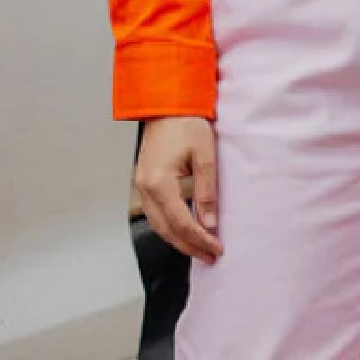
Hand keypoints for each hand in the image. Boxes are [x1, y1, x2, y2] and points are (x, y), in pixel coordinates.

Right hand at [135, 115, 220, 261]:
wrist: (167, 103)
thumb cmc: (186, 123)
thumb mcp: (205, 156)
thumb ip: (207, 192)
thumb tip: (210, 223)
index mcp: (160, 183)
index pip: (182, 223)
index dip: (200, 240)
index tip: (217, 249)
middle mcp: (146, 188)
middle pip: (167, 230)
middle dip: (189, 246)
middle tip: (210, 256)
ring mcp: (142, 185)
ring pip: (158, 225)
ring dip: (178, 240)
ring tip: (199, 249)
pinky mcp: (144, 181)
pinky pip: (154, 214)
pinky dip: (169, 227)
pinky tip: (183, 231)